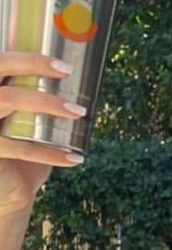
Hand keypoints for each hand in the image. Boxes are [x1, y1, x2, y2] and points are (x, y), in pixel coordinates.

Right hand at [0, 50, 84, 220]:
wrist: (5, 192)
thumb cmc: (21, 151)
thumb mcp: (27, 121)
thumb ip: (42, 101)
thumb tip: (85, 85)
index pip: (3, 61)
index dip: (30, 57)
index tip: (64, 64)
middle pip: (0, 68)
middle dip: (33, 64)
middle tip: (66, 71)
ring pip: (8, 100)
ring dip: (46, 102)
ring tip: (78, 111)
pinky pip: (19, 148)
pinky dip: (50, 153)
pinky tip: (75, 158)